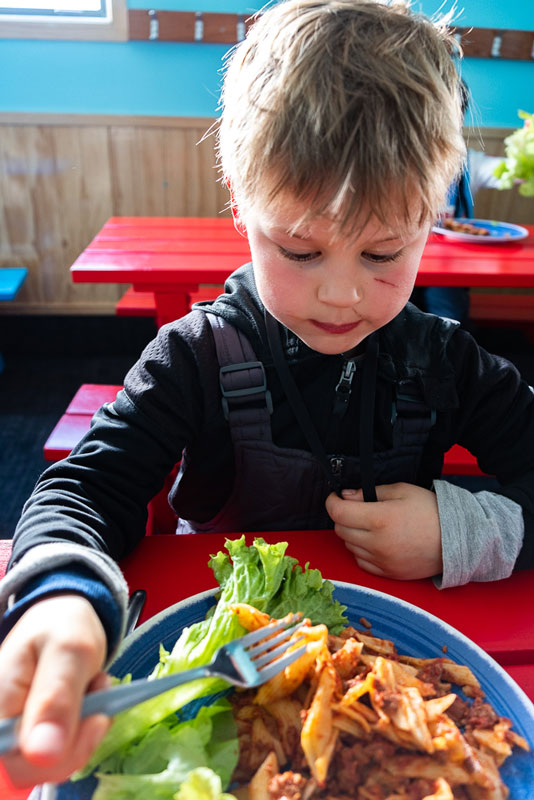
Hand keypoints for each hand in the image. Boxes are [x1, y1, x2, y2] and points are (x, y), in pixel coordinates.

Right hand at [0, 594, 110, 787]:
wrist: (62, 618)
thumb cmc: (62, 626)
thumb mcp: (69, 650)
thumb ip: (56, 698)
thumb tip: (42, 754)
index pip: (14, 762)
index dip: (58, 755)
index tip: (96, 717)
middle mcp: (0, 726)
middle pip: (35, 767)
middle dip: (80, 735)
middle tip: (98, 686)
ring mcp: (16, 734)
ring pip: (53, 763)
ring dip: (85, 730)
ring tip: (94, 685)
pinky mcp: (33, 736)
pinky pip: (61, 753)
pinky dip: (85, 731)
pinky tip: (90, 699)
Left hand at [325, 482, 442, 579]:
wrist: (457, 540)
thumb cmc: (431, 511)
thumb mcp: (402, 490)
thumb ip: (370, 492)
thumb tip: (347, 496)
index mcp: (380, 519)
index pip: (339, 512)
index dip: (331, 501)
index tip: (335, 496)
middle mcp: (377, 543)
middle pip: (341, 530)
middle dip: (343, 516)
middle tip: (355, 508)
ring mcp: (382, 561)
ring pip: (349, 547)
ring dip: (352, 534)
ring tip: (370, 524)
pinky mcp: (388, 574)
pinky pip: (362, 562)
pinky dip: (362, 551)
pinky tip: (375, 541)